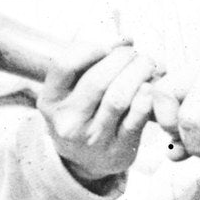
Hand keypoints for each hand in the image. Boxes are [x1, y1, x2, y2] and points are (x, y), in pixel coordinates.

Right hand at [38, 40, 159, 183]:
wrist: (84, 162)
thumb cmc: (81, 113)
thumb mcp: (68, 90)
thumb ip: (88, 60)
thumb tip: (125, 38)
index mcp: (50, 101)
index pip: (65, 65)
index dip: (91, 48)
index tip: (108, 45)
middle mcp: (67, 122)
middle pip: (97, 81)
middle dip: (122, 58)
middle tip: (135, 53)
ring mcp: (92, 139)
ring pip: (118, 98)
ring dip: (138, 73)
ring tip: (146, 64)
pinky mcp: (117, 150)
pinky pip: (135, 119)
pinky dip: (145, 98)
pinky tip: (148, 87)